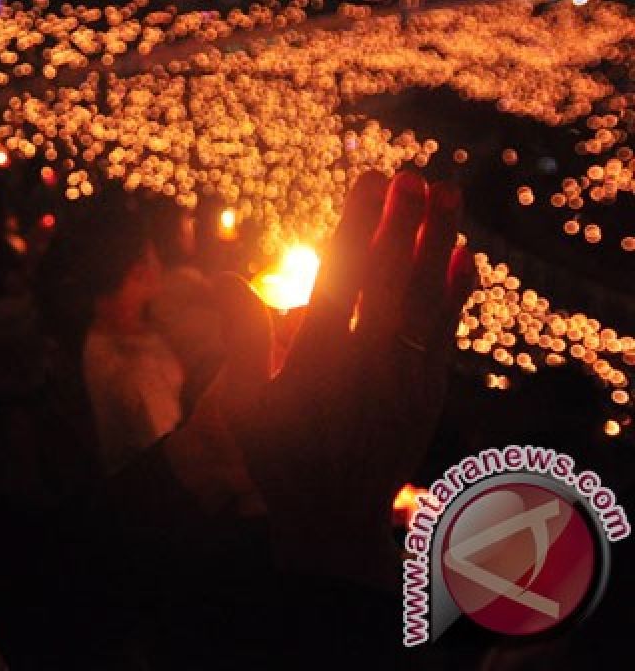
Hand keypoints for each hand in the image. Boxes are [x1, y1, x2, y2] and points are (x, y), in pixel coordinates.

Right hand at [233, 170, 475, 584]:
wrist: (334, 516)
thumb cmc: (278, 454)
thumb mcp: (243, 400)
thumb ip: (241, 336)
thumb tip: (227, 277)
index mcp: (316, 356)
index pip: (342, 273)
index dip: (357, 221)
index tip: (367, 180)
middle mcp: (366, 360)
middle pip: (392, 275)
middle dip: (403, 219)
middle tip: (413, 173)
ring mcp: (403, 376)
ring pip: (426, 295)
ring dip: (437, 240)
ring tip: (446, 192)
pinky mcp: (428, 393)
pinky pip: (446, 331)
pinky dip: (456, 291)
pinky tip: (463, 255)